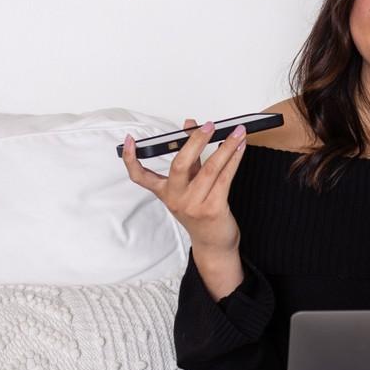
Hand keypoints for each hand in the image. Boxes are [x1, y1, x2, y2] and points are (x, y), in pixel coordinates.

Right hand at [121, 115, 244, 257]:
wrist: (213, 244)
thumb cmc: (202, 213)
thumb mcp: (191, 185)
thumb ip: (191, 156)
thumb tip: (190, 125)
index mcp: (166, 192)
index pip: (140, 176)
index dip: (131, 160)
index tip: (129, 142)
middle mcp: (176, 198)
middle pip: (180, 164)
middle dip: (195, 140)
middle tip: (209, 125)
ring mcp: (194, 205)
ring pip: (210, 168)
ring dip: (226, 147)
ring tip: (237, 133)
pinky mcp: (213, 209)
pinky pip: (224, 179)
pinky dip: (234, 160)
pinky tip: (240, 148)